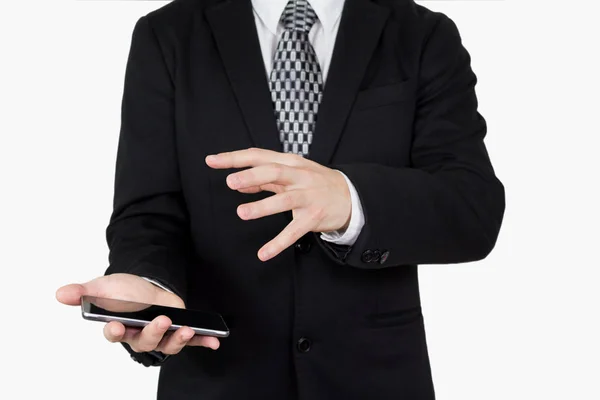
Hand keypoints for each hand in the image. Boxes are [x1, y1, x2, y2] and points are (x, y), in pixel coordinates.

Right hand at [56, 273, 219, 353]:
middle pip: (145, 342)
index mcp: (120, 327)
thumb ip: (83, 292)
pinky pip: (191, 340)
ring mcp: (160, 334)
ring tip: (186, 329)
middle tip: (161, 320)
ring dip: (178, 339)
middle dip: (153, 333)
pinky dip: (202, 341)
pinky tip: (214, 342)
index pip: (115, 334)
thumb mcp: (103, 287)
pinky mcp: (177, 330)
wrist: (145, 285)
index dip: (116, 332)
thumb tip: (61, 294)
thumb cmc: (123, 291)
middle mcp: (140, 336)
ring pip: (168, 344)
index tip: (117, 326)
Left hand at [206, 148, 351, 260]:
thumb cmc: (315, 182)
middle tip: (230, 182)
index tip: (211, 160)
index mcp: (290, 163)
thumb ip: (265, 178)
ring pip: (284, 200)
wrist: (350, 196)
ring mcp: (307, 197)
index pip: (259, 156)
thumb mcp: (292, 174)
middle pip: (274, 172)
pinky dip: (278, 243)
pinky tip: (263, 253)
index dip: (234, 158)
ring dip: (263, 206)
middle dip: (251, 176)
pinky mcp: (313, 218)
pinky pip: (294, 232)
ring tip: (242, 213)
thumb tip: (239, 181)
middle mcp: (299, 177)